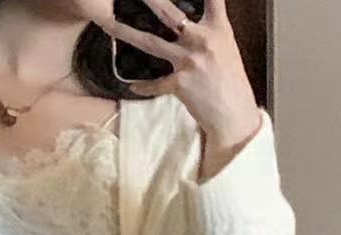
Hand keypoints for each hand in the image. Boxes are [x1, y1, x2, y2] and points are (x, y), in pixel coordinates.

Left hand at [92, 0, 260, 170]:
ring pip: (150, 42)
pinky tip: (133, 87)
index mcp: (218, 29)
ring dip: (125, 33)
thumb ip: (208, 34)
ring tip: (107, 24)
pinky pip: (154, 84)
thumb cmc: (231, 84)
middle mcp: (202, 40)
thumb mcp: (226, 49)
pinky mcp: (179, 83)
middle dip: (150, 0)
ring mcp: (189, 61)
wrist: (233, 116)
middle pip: (170, 13)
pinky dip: (143, 87)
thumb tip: (187, 26)